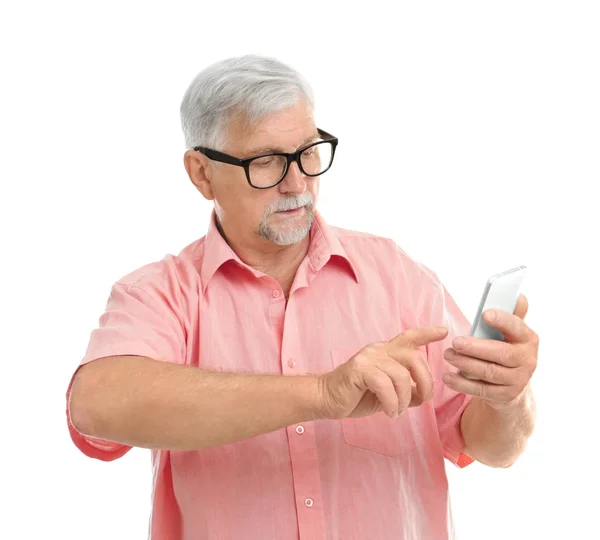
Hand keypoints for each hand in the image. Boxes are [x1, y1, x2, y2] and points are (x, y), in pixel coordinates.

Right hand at [318, 326, 448, 419]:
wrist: (326, 398)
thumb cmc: (355, 396)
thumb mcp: (387, 394)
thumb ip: (405, 391)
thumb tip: (423, 395)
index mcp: (385, 352)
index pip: (408, 337)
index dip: (427, 333)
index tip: (444, 332)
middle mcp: (378, 350)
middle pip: (413, 357)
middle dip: (425, 380)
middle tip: (424, 400)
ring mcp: (368, 357)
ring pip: (401, 375)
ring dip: (405, 399)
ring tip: (398, 411)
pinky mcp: (359, 369)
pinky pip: (385, 385)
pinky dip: (392, 403)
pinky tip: (390, 412)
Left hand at [442, 294, 538, 408]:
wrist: (512, 387)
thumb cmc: (506, 350)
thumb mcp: (511, 335)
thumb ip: (512, 316)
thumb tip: (519, 296)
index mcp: (528, 339)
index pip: (517, 327)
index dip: (502, 320)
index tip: (484, 314)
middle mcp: (527, 361)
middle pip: (501, 353)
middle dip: (476, 347)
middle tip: (456, 342)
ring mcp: (517, 381)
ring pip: (489, 372)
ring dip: (465, 363)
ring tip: (448, 355)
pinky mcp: (504, 396)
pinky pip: (481, 390)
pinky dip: (462, 384)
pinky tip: (448, 377)